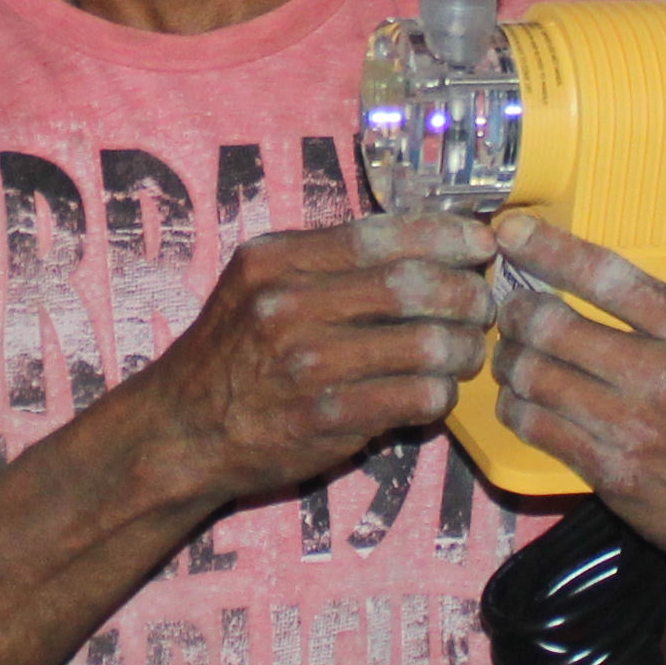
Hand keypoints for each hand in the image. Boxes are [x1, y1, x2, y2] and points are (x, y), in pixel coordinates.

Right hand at [127, 211, 510, 502]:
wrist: (183, 430)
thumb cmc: (233, 353)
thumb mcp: (259, 284)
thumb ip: (326, 262)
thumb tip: (423, 244)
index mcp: (277, 260)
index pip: (380, 234)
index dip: (445, 235)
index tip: (480, 242)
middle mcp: (288, 304)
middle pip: (412, 284)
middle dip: (466, 293)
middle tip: (482, 304)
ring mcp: (307, 363)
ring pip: (425, 343)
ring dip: (463, 348)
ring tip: (466, 352)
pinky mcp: (325, 417)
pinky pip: (416, 397)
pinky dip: (440, 394)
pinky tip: (435, 393)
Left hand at [485, 221, 665, 556]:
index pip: (607, 278)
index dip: (551, 250)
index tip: (515, 231)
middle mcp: (659, 377)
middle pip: (553, 327)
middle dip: (518, 310)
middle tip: (510, 305)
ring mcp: (633, 430)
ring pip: (537, 379)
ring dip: (511, 360)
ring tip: (509, 351)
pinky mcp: (616, 476)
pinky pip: (542, 432)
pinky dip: (518, 410)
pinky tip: (520, 402)